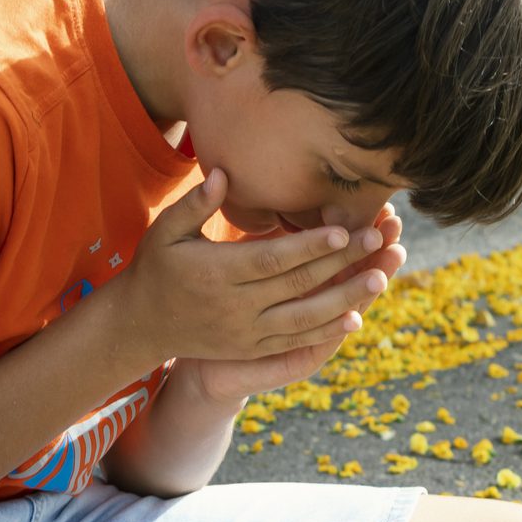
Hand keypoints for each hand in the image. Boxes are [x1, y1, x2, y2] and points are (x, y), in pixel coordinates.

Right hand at [111, 168, 394, 380]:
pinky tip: (355, 316)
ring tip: (380, 278)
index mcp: (216, 273)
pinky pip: (294, 342)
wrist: (142, 325)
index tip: (342, 228)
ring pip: (302, 318)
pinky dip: (326, 332)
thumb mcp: (164, 231)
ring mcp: (245, 332)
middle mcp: (234, 306)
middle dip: (340, 263)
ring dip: (344, 300)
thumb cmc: (157, 267)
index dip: (308, 246)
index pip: (271, 259)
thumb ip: (194, 204)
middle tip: (377, 239)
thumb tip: (223, 173)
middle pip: (296, 285)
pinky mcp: (251, 348)